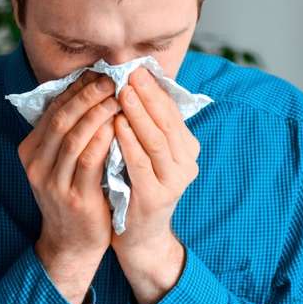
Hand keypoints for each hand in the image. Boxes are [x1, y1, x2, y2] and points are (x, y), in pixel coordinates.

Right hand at [18, 70, 119, 303]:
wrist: (71, 243)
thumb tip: (87, 91)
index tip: (96, 73)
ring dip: (98, 112)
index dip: (75, 89)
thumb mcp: (57, 163)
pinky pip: (89, 160)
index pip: (52, 110)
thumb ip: (66, 134)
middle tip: (110, 79)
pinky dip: (103, 138)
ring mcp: (53, 182)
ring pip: (74, 136)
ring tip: (118, 96)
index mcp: (30, 151)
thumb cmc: (70, 195)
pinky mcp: (74, 196)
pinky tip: (117, 124)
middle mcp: (36, 164)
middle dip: (87, 95)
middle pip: (61, 118)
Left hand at [110, 67, 199, 303]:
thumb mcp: (145, 152)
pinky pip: (141, 164)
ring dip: (138, 113)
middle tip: (129, 73)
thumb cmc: (135, 185)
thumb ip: (144, 124)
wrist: (139, 235)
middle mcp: (186, 163)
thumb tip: (130, 82)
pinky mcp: (156, 197)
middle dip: (147, 94)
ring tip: (122, 92)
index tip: (135, 67)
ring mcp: (174, 181)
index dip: (154, 88)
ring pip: (156, 140)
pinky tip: (116, 125)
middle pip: (166, 121)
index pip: (171, 110)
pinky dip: (129, 142)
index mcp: (185, 147)